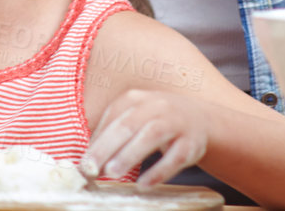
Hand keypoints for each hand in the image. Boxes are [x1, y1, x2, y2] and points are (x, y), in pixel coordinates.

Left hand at [81, 88, 210, 189]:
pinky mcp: (191, 143)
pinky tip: (144, 184)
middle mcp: (155, 106)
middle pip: (127, 126)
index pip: (112, 118)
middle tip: (91, 168)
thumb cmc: (156, 120)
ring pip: (150, 136)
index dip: (97, 140)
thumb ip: (113, 131)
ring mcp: (175, 123)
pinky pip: (175, 158)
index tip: (84, 162)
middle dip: (107, 148)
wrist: (200, 118)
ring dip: (129, 156)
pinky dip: (159, 172)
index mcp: (136, 98)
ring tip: (112, 173)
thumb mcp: (135, 116)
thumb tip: (89, 157)